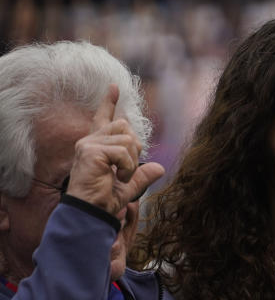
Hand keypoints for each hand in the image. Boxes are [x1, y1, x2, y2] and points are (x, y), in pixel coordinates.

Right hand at [65, 85, 163, 215]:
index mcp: (97, 145)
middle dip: (135, 149)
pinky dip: (129, 167)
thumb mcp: (130, 186)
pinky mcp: (91, 151)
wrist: (91, 212)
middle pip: (125, 127)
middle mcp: (90, 141)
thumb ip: (143, 175)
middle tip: (126, 171)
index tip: (114, 87)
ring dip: (132, 161)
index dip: (109, 103)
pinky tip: (119, 178)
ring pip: (128, 139)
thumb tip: (160, 168)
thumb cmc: (105, 200)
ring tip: (121, 177)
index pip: (104, 119)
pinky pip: (124, 152)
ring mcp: (89, 144)